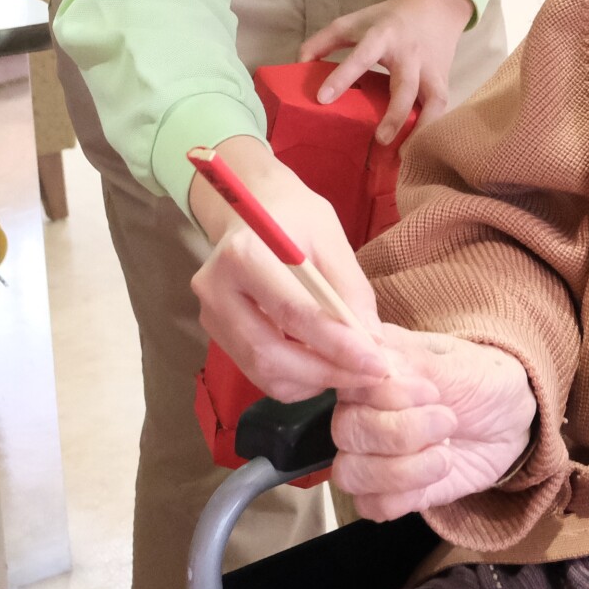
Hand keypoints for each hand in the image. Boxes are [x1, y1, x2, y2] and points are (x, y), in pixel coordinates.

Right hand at [189, 137, 389, 401]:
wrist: (252, 207)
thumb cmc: (295, 216)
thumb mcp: (331, 237)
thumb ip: (350, 289)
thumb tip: (370, 342)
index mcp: (245, 254)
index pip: (293, 313)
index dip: (337, 345)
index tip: (377, 364)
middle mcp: (217, 289)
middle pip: (271, 354)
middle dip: (327, 372)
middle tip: (370, 376)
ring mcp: (211, 315)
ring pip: (262, 371)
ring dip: (313, 382)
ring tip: (351, 372)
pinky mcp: (216, 332)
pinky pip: (257, 371)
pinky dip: (295, 380)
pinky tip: (323, 365)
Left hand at [300, 0, 474, 143]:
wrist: (437, 6)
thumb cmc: (388, 18)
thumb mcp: (354, 22)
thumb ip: (323, 41)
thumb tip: (299, 66)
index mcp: (383, 36)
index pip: (362, 57)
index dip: (342, 77)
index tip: (323, 99)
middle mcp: (410, 54)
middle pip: (405, 85)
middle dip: (395, 113)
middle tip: (380, 140)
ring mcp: (431, 68)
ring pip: (433, 99)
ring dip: (421, 126)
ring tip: (403, 153)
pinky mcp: (444, 79)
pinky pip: (442, 106)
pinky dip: (432, 125)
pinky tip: (418, 145)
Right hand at [330, 328, 536, 519]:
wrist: (512, 422)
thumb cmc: (484, 381)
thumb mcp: (463, 366)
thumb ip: (419, 364)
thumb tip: (378, 357)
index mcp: (374, 366)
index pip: (349, 383)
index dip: (387, 394)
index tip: (432, 392)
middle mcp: (362, 408)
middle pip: (346, 431)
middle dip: (401, 433)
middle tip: (448, 422)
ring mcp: (370, 451)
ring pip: (349, 473)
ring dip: (402, 470)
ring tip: (445, 456)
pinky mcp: (386, 489)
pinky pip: (369, 505)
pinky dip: (403, 497)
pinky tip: (434, 476)